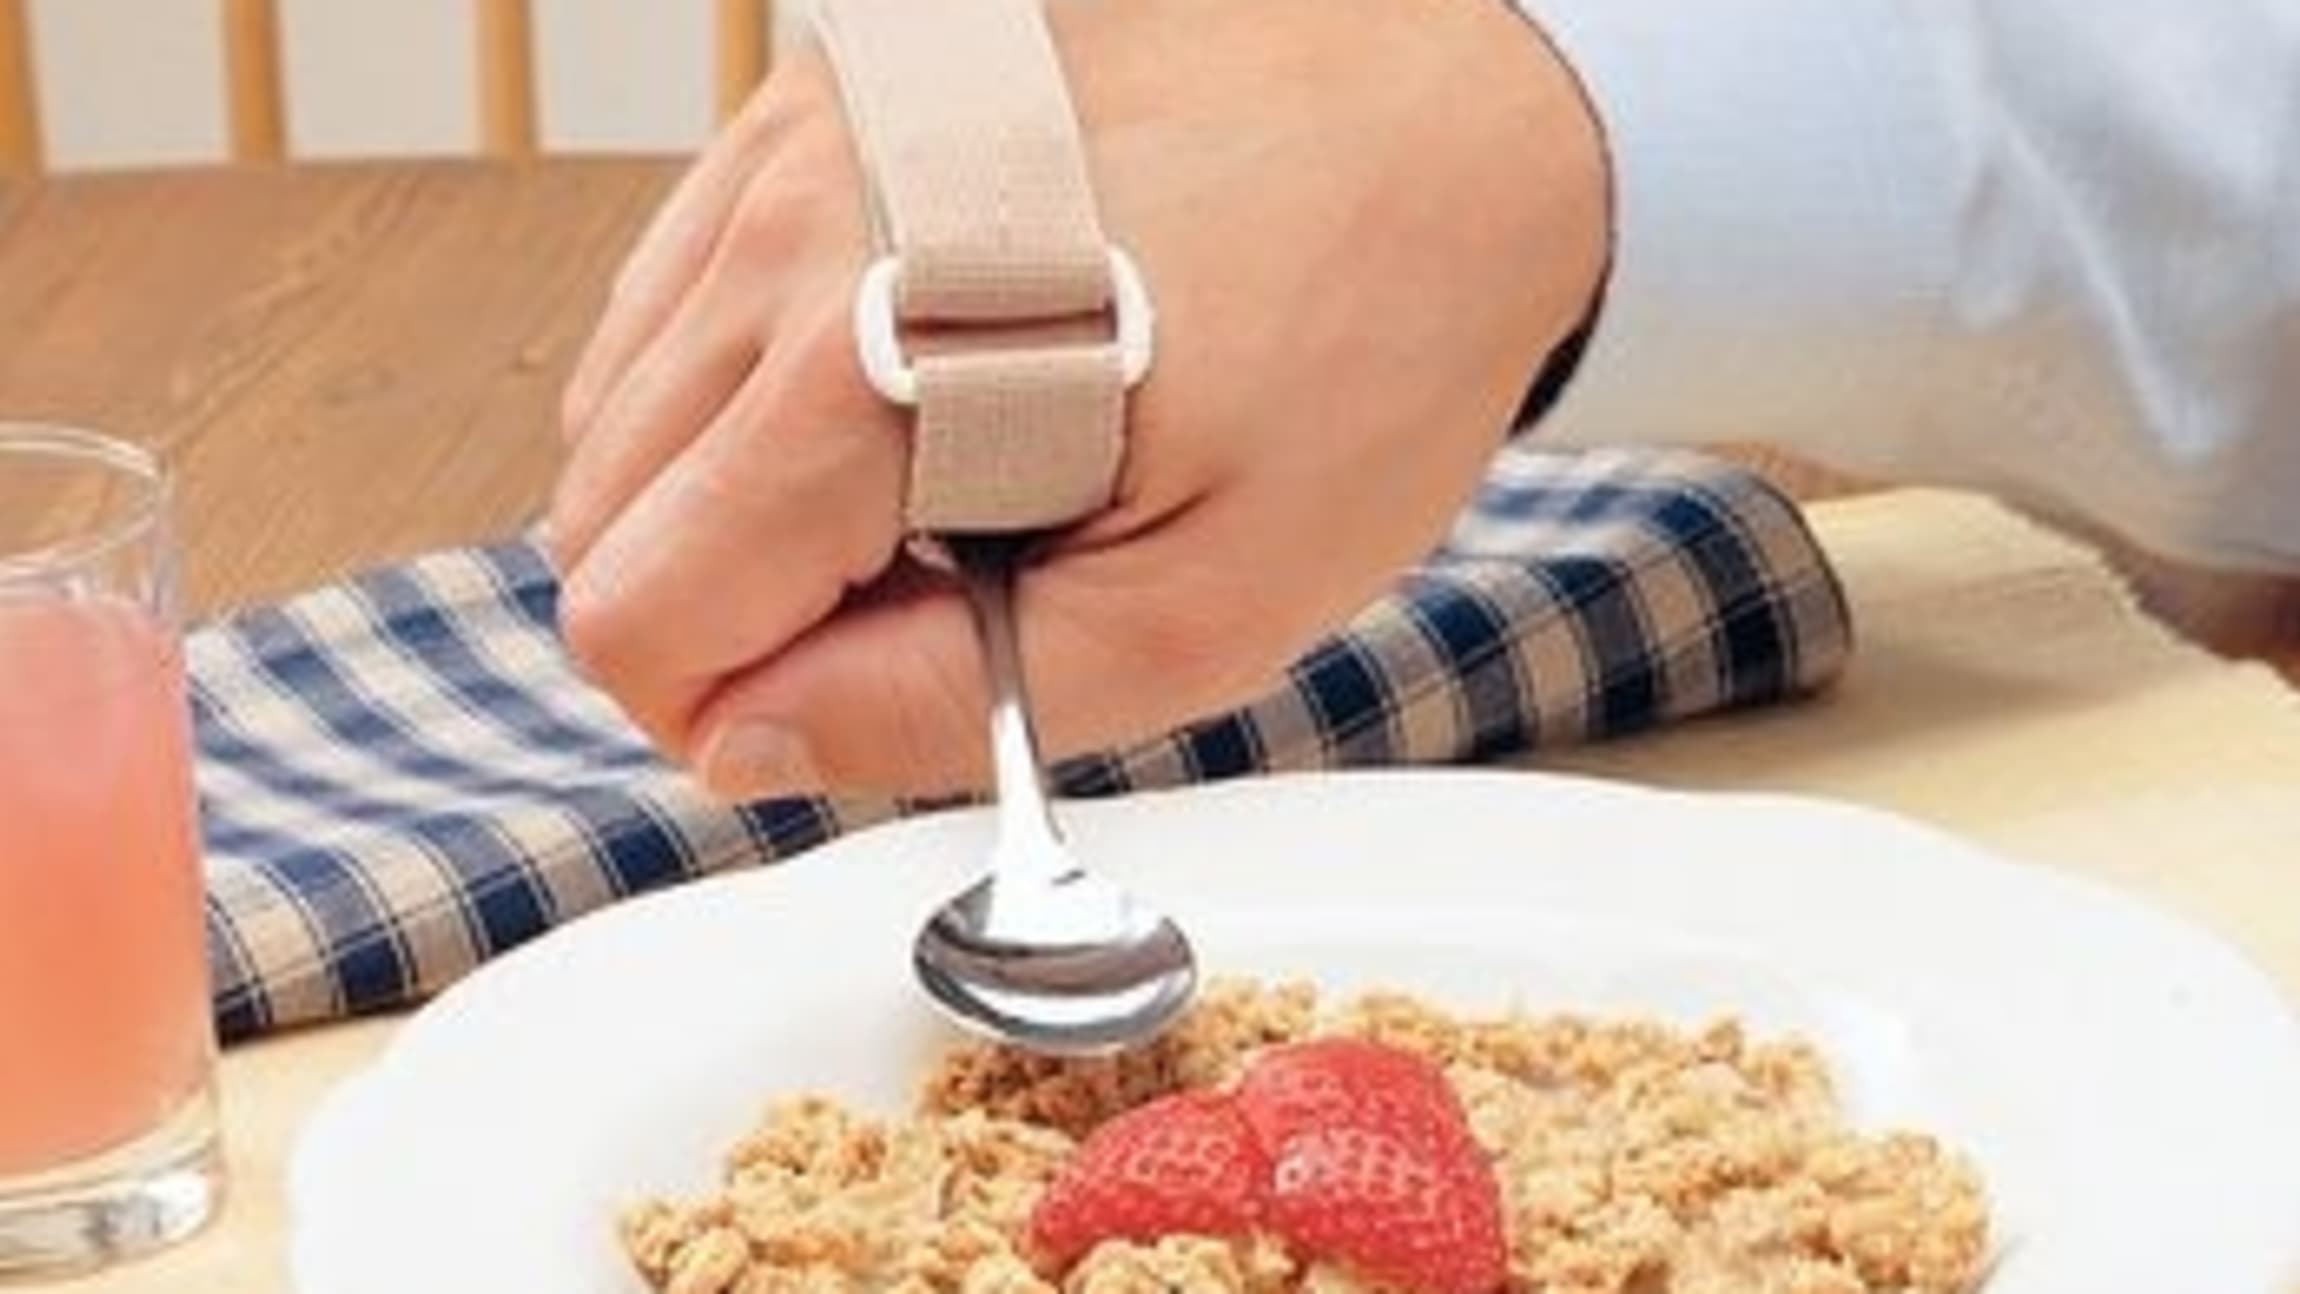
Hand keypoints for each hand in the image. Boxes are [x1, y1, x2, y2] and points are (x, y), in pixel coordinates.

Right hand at [549, 0, 1606, 798]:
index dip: (730, 714)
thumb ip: (945, 702)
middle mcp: (793, 228)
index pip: (637, 614)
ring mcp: (799, 143)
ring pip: (625, 404)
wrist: (1455, 118)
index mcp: (866, 367)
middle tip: (922, 605)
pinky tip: (908, 392)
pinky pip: (685, 290)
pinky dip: (754, 385)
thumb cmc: (1367, 343)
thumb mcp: (1201, 607)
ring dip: (736, 496)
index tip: (859, 701)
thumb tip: (751, 744)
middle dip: (733, 611)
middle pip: (602, 513)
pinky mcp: (826, 100)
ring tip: (936, 485)